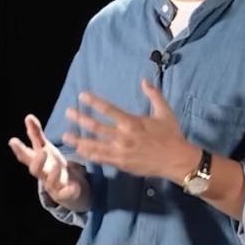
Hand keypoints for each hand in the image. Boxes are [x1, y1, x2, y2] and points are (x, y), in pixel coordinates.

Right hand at [9, 114, 90, 210]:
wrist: (69, 188)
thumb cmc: (53, 165)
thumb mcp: (46, 148)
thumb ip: (36, 134)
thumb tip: (28, 116)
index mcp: (37, 162)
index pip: (25, 156)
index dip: (19, 149)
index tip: (13, 141)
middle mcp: (42, 174)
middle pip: (35, 170)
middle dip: (37, 162)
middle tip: (43, 152)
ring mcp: (53, 185)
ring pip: (50, 182)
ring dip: (54, 174)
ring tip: (59, 166)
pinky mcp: (65, 194)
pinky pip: (66, 194)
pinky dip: (70, 190)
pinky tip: (75, 186)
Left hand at [62, 78, 196, 179]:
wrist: (177, 160)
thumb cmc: (171, 135)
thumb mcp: (165, 112)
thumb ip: (153, 95)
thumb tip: (144, 80)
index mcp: (132, 122)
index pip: (108, 109)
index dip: (94, 102)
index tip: (82, 96)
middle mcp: (123, 136)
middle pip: (96, 127)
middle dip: (80, 119)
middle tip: (68, 112)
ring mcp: (121, 152)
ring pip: (95, 145)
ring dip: (79, 140)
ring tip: (66, 135)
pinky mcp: (121, 164)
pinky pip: (102, 159)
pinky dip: (90, 155)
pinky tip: (80, 151)